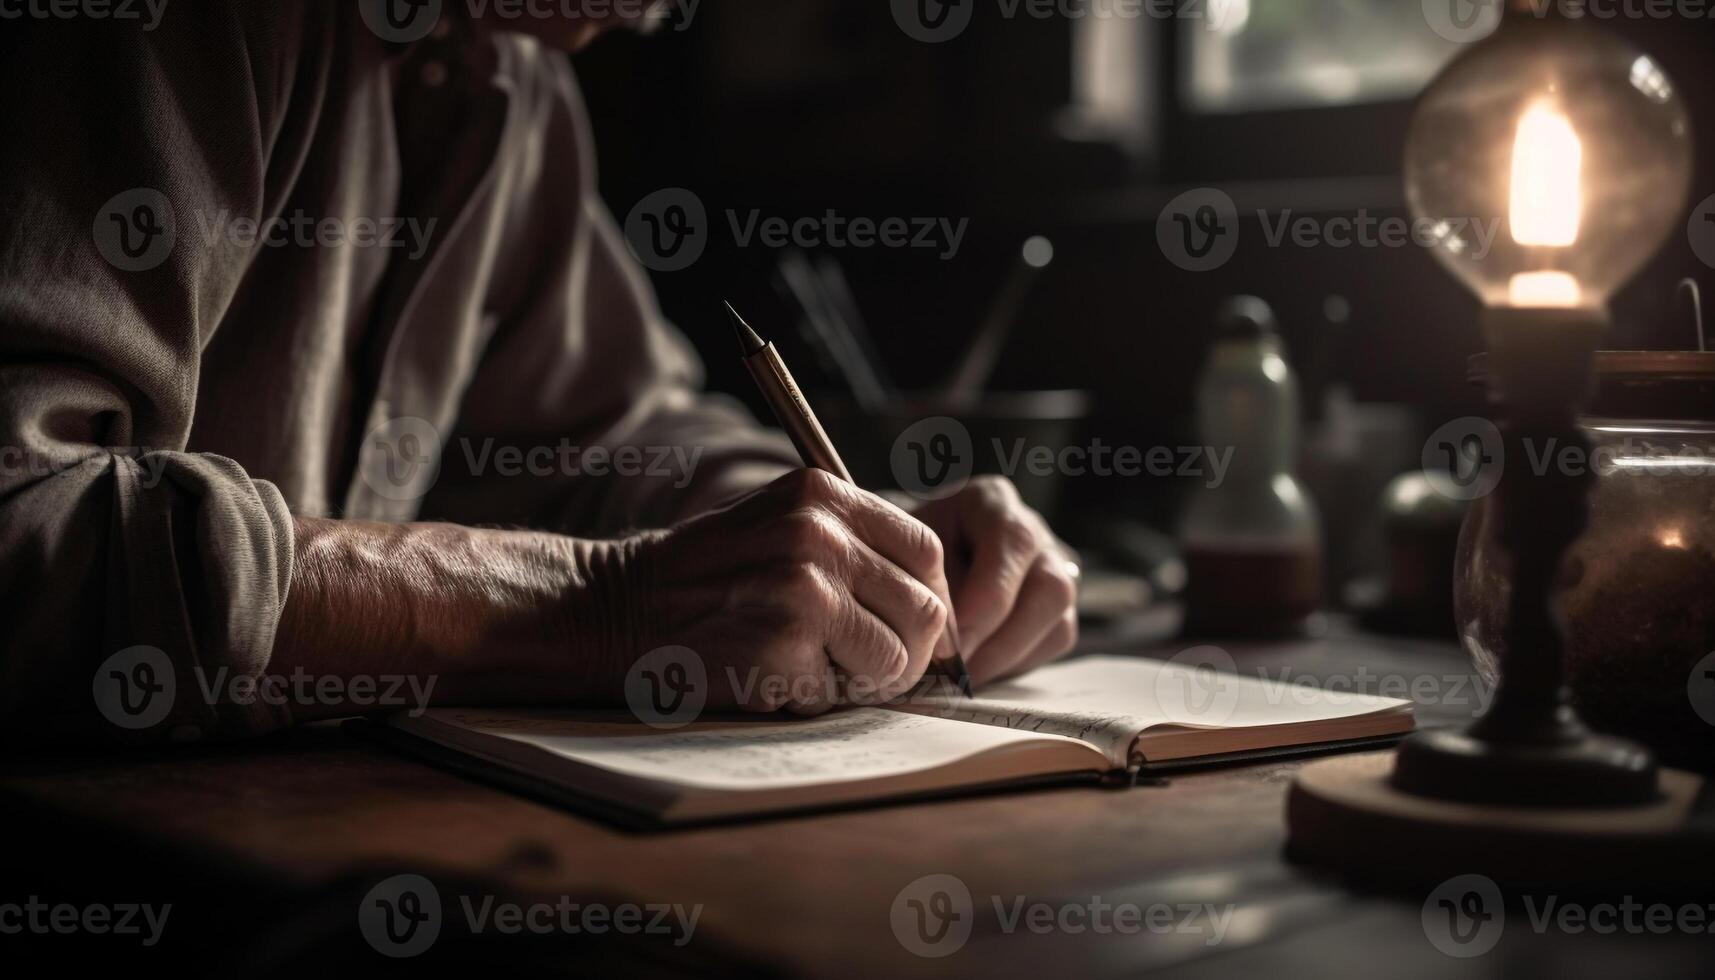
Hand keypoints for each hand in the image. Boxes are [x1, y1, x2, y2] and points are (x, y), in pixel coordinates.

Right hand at [619, 469, 956, 713]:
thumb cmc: (704, 577)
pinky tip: (774, 676)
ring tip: (815, 669)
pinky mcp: (783, 643)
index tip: (908, 630)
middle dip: (906, 652)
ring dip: (864, 680)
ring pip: (896, 658)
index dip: (927, 600)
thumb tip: (933, 605)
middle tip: (865, 668)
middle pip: (925, 609)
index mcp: (824, 494)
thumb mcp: (780, 525)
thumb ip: (851, 545)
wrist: (616, 605)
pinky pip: (842, 692)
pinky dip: (816, 698)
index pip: (926, 552)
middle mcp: (819, 532)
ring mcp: (803, 587)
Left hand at [906, 477, 1078, 686]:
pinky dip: (1015, 664)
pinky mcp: (1056, 605)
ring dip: (1008, 659)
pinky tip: (977, 670)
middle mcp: (1034, 531)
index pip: (1013, 546)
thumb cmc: (901, 550)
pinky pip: (1053, 642)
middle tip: (959, 675)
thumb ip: (929, 588)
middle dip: (1003, 641)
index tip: (952, 648)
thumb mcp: (904, 552)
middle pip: (1051, 588)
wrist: (906, 554)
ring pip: (1059, 622)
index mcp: (993, 502)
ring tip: (963, 680)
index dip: (984, 605)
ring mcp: (1053, 568)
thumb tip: (946, 648)